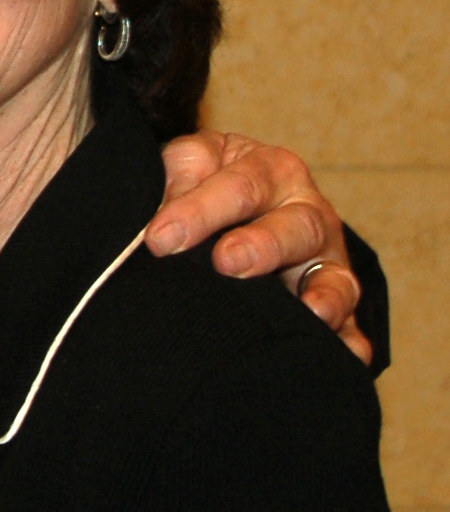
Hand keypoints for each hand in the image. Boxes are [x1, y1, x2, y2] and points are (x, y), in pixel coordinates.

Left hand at [146, 132, 370, 365]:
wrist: (244, 196)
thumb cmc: (211, 177)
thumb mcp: (194, 158)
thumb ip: (180, 172)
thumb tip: (166, 215)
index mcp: (272, 171)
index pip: (239, 188)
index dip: (199, 212)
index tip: (160, 239)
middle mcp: (308, 214)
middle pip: (297, 227)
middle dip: (263, 246)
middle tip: (226, 263)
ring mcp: (327, 261)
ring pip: (336, 277)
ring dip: (326, 296)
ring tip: (311, 311)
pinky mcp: (335, 302)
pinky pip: (351, 324)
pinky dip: (351, 340)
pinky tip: (349, 354)